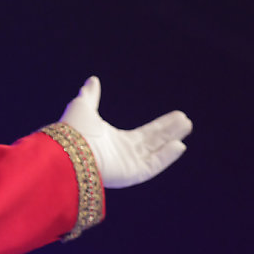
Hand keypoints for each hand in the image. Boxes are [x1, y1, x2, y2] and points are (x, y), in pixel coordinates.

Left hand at [61, 76, 191, 187]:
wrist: (67, 152)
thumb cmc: (73, 131)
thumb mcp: (82, 107)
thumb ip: (90, 95)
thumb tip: (92, 80)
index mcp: (115, 140)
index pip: (145, 133)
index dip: (161, 124)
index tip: (176, 116)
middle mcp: (124, 154)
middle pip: (154, 141)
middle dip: (170, 131)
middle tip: (186, 120)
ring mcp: (128, 165)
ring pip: (156, 152)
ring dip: (171, 141)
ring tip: (186, 127)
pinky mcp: (130, 174)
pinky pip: (151, 166)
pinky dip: (165, 157)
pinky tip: (179, 145)